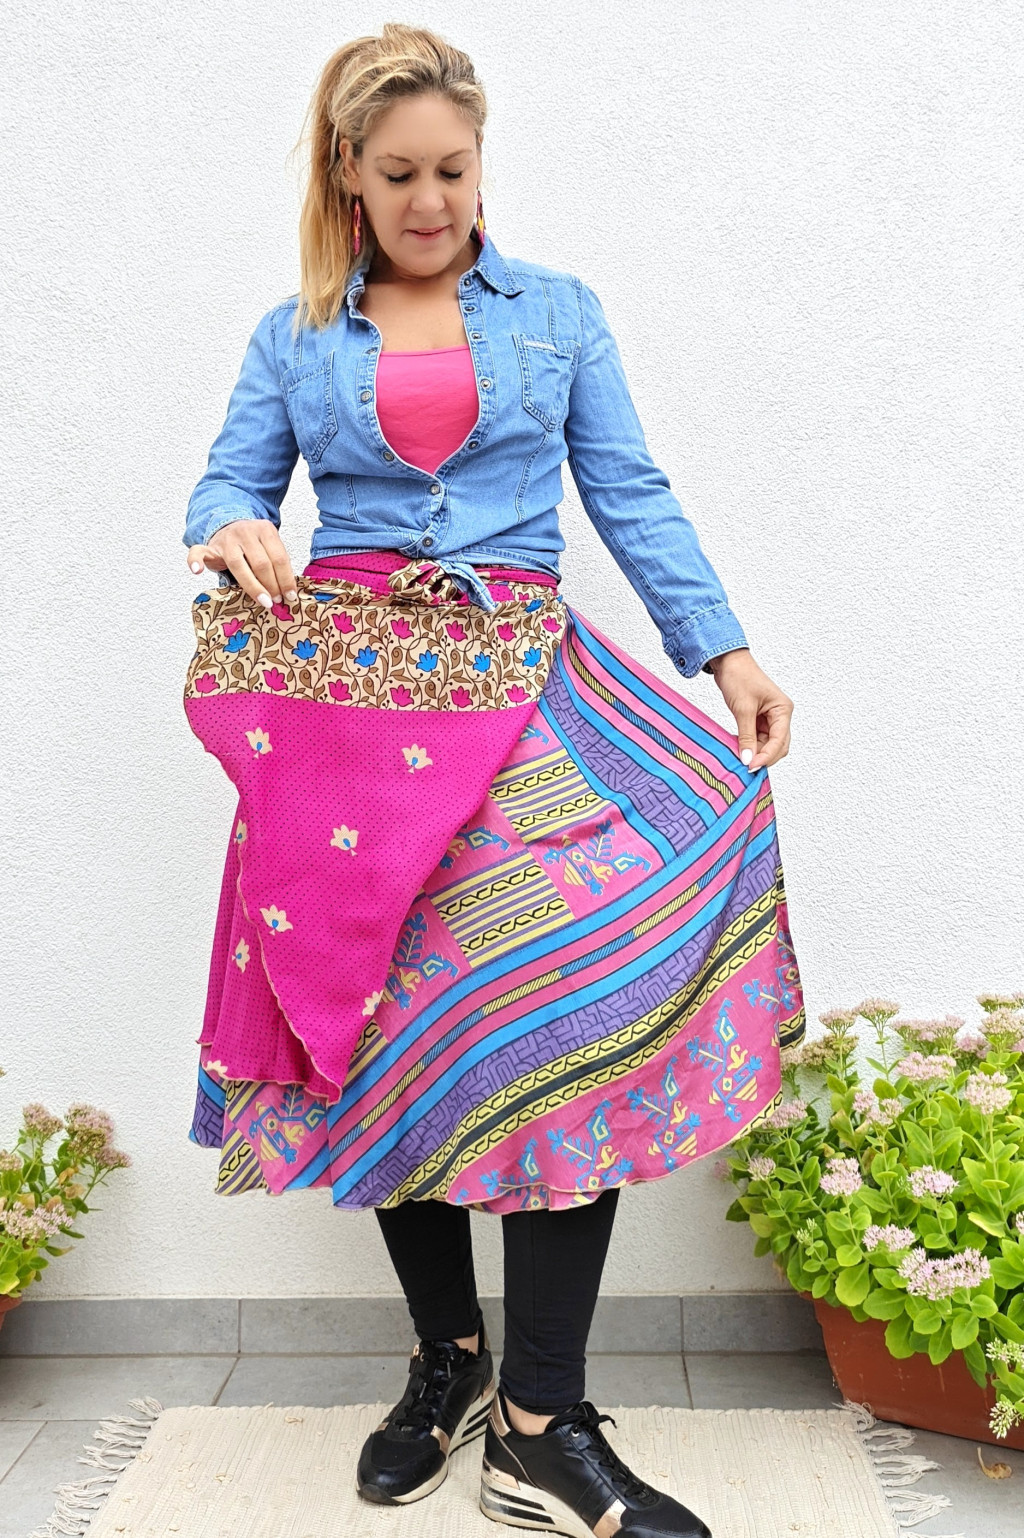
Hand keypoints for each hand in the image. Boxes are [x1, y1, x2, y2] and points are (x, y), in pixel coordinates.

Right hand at [186, 519, 298, 608]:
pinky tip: (197, 571)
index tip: (290, 596)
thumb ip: (277, 562)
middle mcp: (246, 532)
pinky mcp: (209, 547)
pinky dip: (195, 561)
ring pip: (238, 565)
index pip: (279, 557)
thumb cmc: (252, 544)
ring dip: (253, 586)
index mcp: (265, 530)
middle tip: (276, 601)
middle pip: (261, 563)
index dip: (286, 579)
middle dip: (271, 585)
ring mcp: (226, 539)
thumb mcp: (269, 546)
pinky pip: (198, 552)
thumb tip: (288, 592)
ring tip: (263, 601)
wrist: (229, 526)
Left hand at [705, 648, 792, 771]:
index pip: (780, 741)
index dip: (767, 756)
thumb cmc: (739, 676)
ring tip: (740, 760)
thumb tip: (748, 759)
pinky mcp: (758, 719)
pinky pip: (757, 738)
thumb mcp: (743, 709)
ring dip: (756, 753)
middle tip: (747, 768)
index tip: (751, 767)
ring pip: (767, 744)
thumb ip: (746, 736)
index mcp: (783, 709)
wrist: (728, 661)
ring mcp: (769, 718)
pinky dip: (750, 746)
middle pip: (778, 746)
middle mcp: (780, 715)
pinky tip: (739, 751)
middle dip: (764, 757)